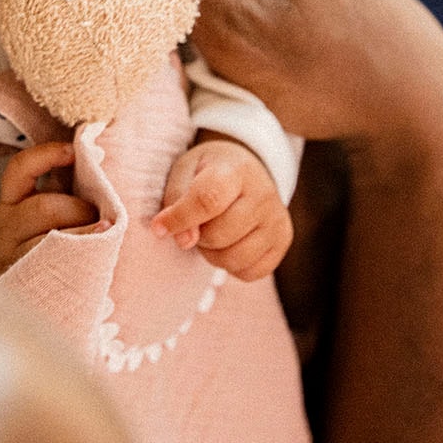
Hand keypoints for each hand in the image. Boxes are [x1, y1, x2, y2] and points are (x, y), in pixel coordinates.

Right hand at [0, 141, 99, 273]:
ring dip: (86, 234)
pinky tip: (99, 256)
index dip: (46, 155)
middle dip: (79, 209)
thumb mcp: (31, 215)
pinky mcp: (26, 280)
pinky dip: (83, 257)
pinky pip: (56, 266)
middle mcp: (6, 229)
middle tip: (101, 219)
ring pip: (52, 239)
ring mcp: (13, 257)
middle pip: (44, 208)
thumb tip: (97, 160)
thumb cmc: (28, 244)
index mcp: (9, 204)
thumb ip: (57, 193)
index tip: (72, 152)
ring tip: (104, 236)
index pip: (19, 170)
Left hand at [152, 133, 291, 279]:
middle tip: (197, 222)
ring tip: (212, 232)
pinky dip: (231, 266)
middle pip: (218, 235)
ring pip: (234, 259)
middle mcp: (263, 194)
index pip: (208, 200)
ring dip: (212, 253)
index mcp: (235, 170)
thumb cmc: (205, 172)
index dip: (180, 219)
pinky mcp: (283, 241)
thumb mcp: (183, 172)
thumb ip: (176, 203)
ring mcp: (277, 219)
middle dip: (198, 236)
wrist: (244, 169)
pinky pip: (249, 273)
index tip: (159, 227)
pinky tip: (230, 243)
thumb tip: (184, 242)